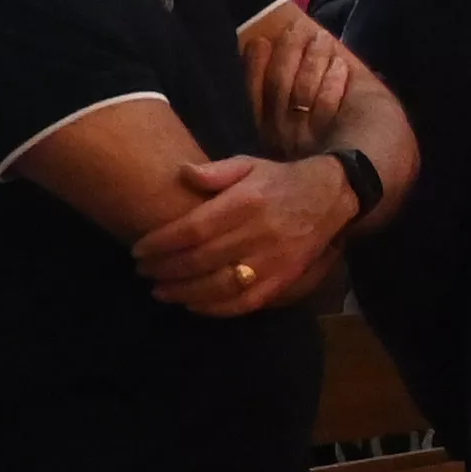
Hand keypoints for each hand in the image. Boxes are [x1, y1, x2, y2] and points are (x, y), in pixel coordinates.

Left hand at [133, 154, 355, 315]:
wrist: (331, 198)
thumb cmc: (279, 181)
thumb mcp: (249, 163)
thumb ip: (215, 171)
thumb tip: (183, 174)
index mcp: (247, 202)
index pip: (194, 229)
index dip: (162, 243)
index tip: (139, 249)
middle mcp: (259, 233)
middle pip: (201, 259)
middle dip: (165, 269)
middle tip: (143, 271)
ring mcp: (274, 260)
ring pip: (220, 285)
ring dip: (184, 293)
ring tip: (160, 291)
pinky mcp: (284, 279)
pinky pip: (245, 302)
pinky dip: (216, 308)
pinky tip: (193, 305)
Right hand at [241, 9, 351, 153]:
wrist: (375, 176)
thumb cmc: (348, 139)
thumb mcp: (312, 116)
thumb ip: (295, 86)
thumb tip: (290, 48)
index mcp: (272, 133)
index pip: (255, 95)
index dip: (254, 67)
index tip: (260, 41)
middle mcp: (285, 139)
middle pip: (278, 87)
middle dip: (287, 53)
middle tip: (298, 29)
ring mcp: (309, 142)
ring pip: (301, 92)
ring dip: (312, 60)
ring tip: (321, 40)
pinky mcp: (336, 143)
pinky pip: (326, 107)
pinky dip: (332, 84)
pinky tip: (340, 65)